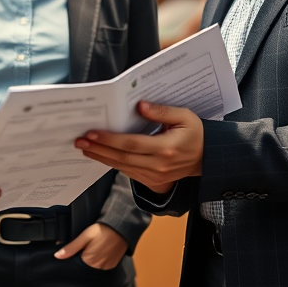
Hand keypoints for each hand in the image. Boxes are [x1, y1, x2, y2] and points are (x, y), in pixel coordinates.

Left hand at [53, 223, 126, 269]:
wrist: (120, 227)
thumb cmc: (102, 230)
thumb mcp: (84, 236)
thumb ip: (71, 247)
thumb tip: (57, 256)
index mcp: (90, 261)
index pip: (76, 267)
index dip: (73, 260)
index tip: (73, 254)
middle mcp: (99, 268)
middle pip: (84, 269)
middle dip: (81, 262)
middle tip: (83, 249)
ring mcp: (106, 268)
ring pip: (93, 269)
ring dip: (90, 262)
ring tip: (91, 250)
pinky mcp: (112, 266)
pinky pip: (101, 268)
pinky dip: (98, 262)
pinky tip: (98, 253)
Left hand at [74, 102, 203, 192]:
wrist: (208, 158)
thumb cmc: (196, 133)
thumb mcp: (184, 116)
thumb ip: (161, 111)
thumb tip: (140, 106)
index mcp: (166, 148)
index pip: (131, 144)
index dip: (109, 139)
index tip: (91, 133)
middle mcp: (159, 165)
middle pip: (122, 158)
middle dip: (98, 149)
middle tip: (79, 141)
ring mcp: (156, 176)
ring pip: (123, 167)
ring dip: (102, 157)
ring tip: (85, 148)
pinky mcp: (153, 180)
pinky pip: (129, 172)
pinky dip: (113, 164)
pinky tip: (101, 156)